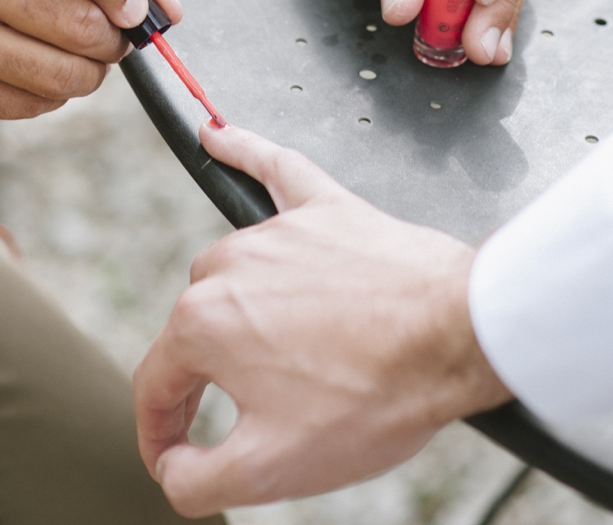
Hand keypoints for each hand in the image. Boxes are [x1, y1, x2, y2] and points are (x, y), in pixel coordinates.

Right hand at [134, 122, 509, 515]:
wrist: (455, 336)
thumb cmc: (373, 397)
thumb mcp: (273, 468)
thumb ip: (198, 478)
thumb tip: (171, 469)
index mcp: (203, 326)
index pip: (157, 385)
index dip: (161, 434)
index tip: (176, 458)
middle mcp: (227, 265)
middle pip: (197, 327)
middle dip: (215, 374)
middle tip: (262, 415)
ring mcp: (276, 229)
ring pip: (235, 269)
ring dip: (244, 310)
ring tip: (289, 354)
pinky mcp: (322, 205)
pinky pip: (272, 168)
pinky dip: (242, 150)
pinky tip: (217, 134)